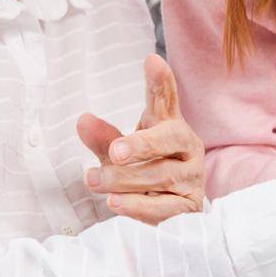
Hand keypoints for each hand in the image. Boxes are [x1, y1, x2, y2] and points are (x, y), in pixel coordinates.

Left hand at [76, 54, 205, 224]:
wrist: (169, 214)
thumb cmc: (142, 174)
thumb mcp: (118, 154)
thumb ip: (104, 138)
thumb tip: (82, 120)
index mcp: (169, 126)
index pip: (166, 100)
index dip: (161, 81)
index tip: (151, 61)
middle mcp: (187, 147)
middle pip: (170, 138)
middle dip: (142, 144)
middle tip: (114, 152)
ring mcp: (193, 177)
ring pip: (163, 175)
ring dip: (125, 179)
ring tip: (94, 180)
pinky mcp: (190, 207)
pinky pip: (165, 207)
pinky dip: (138, 206)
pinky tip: (114, 202)